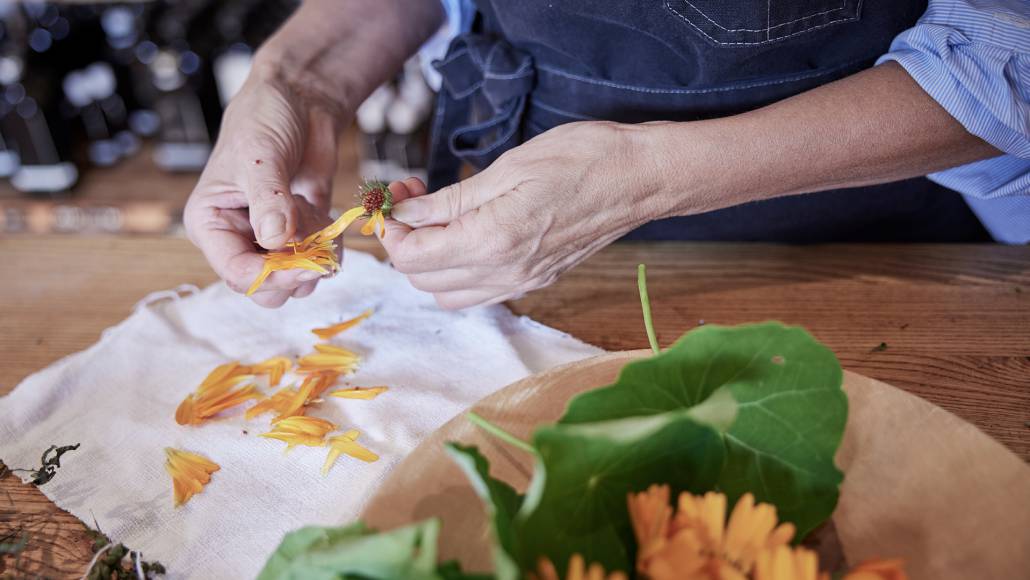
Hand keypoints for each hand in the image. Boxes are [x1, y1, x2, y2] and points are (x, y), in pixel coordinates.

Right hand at [184, 73, 342, 307]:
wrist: (299, 97)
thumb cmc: (264, 117)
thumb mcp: (261, 157)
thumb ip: (269, 201)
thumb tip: (275, 241)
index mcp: (211, 223)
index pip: (236, 273)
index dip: (271, 278)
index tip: (304, 267)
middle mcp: (238, 235)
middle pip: (265, 287)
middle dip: (294, 275)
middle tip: (318, 253)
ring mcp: (270, 237)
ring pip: (293, 279)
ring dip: (316, 261)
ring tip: (319, 224)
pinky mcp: (300, 232)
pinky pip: (317, 261)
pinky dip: (331, 251)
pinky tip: (331, 225)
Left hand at [381, 121, 668, 308]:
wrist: (640, 178)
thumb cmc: (581, 159)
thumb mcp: (507, 167)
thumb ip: (449, 199)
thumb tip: (404, 213)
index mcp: (491, 242)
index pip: (411, 258)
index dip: (392, 229)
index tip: (396, 196)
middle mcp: (504, 274)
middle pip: (423, 281)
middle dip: (406, 242)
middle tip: (413, 198)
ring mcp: (522, 283)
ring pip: (448, 295)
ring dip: (429, 261)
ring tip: (437, 217)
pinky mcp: (536, 281)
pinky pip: (479, 292)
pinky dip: (457, 271)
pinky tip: (466, 233)